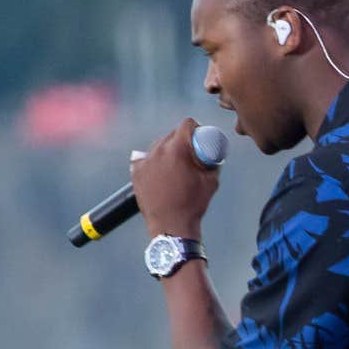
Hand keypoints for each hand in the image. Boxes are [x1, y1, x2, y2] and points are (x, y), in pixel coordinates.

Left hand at [131, 117, 221, 238]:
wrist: (171, 224)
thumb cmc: (193, 203)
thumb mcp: (212, 180)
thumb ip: (212, 162)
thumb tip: (212, 154)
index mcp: (178, 149)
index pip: (186, 124)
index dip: (196, 128)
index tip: (200, 136)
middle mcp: (158, 151)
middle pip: (172, 134)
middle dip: (182, 140)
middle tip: (190, 153)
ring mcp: (145, 161)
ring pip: (158, 145)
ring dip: (168, 149)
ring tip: (175, 165)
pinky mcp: (136, 171)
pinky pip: (145, 158)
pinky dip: (154, 161)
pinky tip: (161, 171)